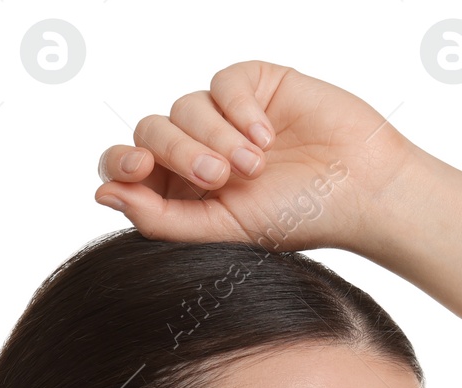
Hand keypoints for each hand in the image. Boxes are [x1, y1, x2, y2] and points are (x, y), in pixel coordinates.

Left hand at [93, 61, 420, 255]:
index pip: (126, 165)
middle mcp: (198, 150)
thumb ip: (159, 218)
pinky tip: (267, 136)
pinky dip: (240, 110)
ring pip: (184, 106)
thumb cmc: (296, 220)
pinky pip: (223, 83)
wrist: (359, 191)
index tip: (135, 169)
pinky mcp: (254, 85)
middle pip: (150, 132)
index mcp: (181, 190)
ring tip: (256, 165)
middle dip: (179, 152)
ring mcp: (225, 116)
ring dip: (216, 137)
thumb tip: (102, 192)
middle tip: (220, 177)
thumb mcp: (221, 230)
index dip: (120, 161)